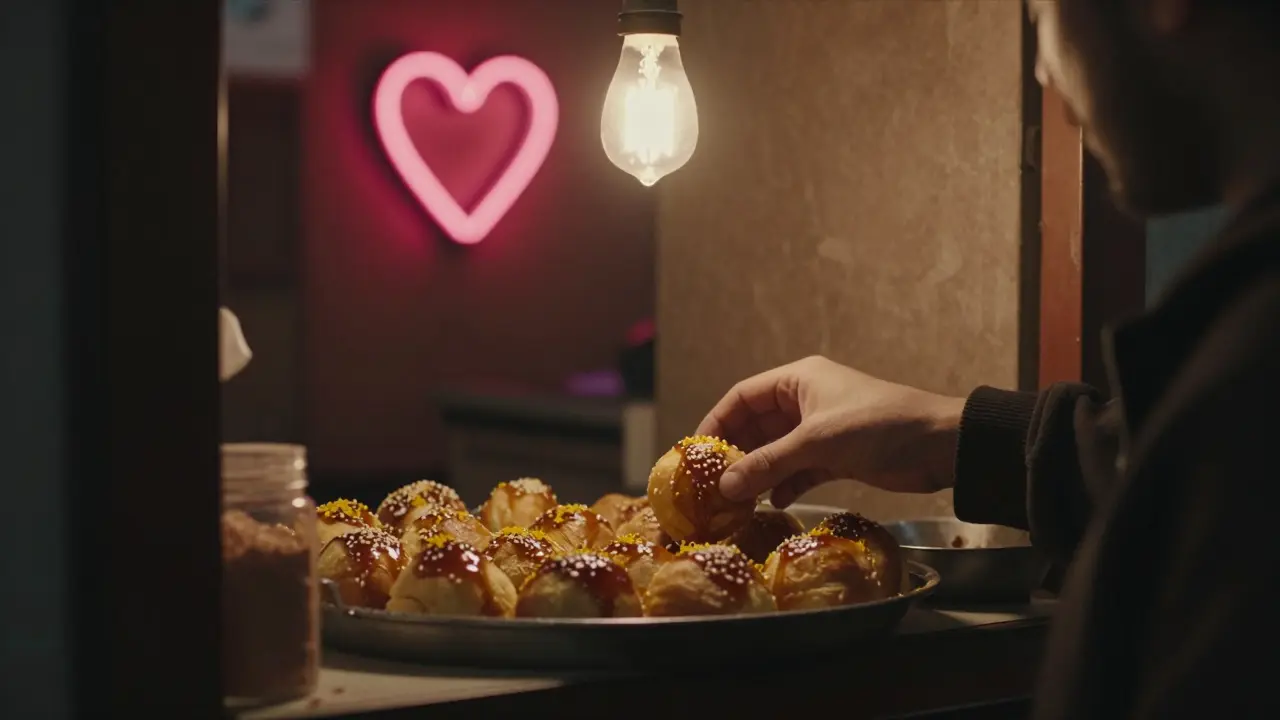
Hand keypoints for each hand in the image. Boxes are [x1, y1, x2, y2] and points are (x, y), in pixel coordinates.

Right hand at [696, 356, 966, 507]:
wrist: (940, 446)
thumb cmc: (879, 427)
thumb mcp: (817, 443)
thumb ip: (769, 464)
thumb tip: (725, 487)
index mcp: (798, 381)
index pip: (743, 397)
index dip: (717, 422)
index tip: (697, 453)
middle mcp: (806, 401)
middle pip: (757, 426)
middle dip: (737, 454)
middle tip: (712, 484)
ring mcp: (821, 430)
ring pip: (777, 451)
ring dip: (759, 473)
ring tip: (737, 500)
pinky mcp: (837, 456)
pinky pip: (799, 470)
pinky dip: (786, 485)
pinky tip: (775, 504)